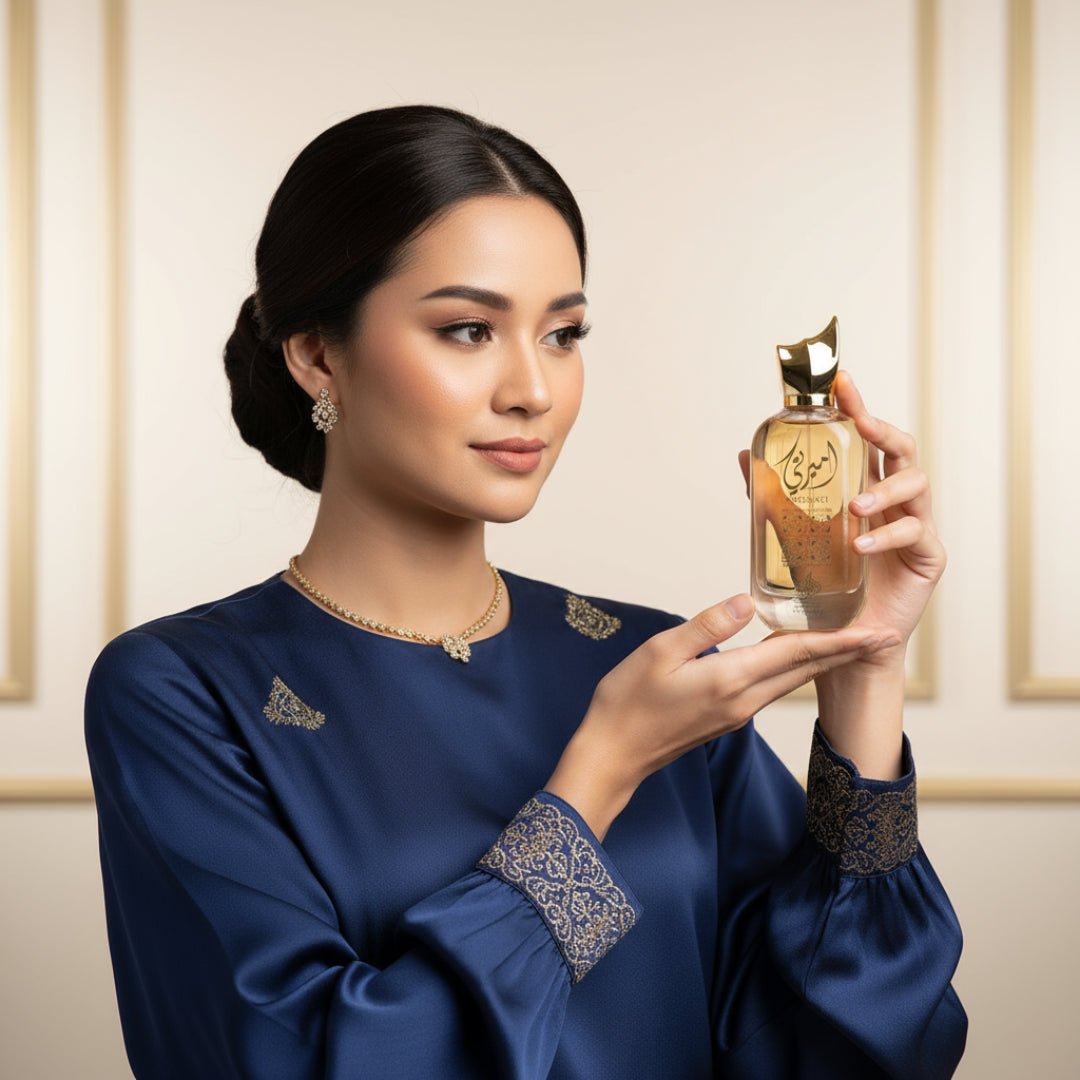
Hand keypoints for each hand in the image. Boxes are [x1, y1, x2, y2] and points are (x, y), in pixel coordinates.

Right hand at [563, 595, 899, 805]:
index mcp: (730, 680)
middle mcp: (744, 700)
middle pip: (807, 670)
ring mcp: (738, 713)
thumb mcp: (660, 652)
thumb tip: (746, 601)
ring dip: (826, 660)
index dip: (840, 640)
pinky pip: (774, 687)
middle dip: (848, 652)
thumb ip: (707, 625)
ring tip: (854, 642)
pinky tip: (799, 655)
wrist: (614, 753)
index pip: (796, 654)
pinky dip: (797, 669)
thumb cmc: (628, 701)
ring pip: (793, 681)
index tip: (877, 630)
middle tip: (885, 635)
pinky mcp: (728, 717)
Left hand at [737, 369, 945, 671]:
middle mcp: (894, 501)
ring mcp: (915, 526)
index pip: (866, 439)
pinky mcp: (928, 557)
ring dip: (884, 488)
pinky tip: (860, 543)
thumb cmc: (823, 586)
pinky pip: (915, 533)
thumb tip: (744, 456)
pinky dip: (885, 535)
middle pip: (900, 449)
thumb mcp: (792, 536)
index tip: (840, 382)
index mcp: (866, 488)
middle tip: (860, 422)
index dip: (857, 408)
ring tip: (854, 506)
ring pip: (916, 484)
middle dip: (881, 428)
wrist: (843, 642)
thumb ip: (773, 498)